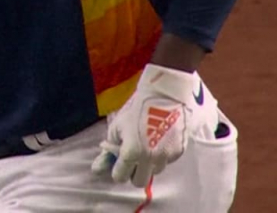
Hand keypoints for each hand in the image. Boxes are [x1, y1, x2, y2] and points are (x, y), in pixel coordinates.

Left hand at [91, 64, 204, 187]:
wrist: (166, 93)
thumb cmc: (136, 108)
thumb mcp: (117, 128)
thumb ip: (108, 151)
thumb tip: (97, 170)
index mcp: (132, 153)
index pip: (120, 177)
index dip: (117, 169)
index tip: (119, 161)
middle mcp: (150, 159)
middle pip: (138, 182)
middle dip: (133, 172)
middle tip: (133, 156)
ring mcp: (166, 156)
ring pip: (155, 172)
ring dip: (149, 164)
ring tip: (148, 144)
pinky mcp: (179, 151)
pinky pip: (167, 162)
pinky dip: (162, 155)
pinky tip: (159, 139)